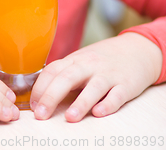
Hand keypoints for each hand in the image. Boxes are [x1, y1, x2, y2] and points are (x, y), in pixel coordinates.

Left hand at [30, 32, 161, 121]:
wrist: (136, 50)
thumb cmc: (102, 60)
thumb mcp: (80, 62)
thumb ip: (63, 75)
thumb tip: (40, 95)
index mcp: (75, 60)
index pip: (53, 71)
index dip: (40, 87)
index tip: (32, 104)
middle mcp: (89, 65)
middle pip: (67, 78)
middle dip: (52, 96)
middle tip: (41, 114)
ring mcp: (108, 75)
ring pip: (93, 87)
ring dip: (81, 103)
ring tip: (70, 118)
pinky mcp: (126, 85)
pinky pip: (117, 95)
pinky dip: (108, 104)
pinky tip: (99, 113)